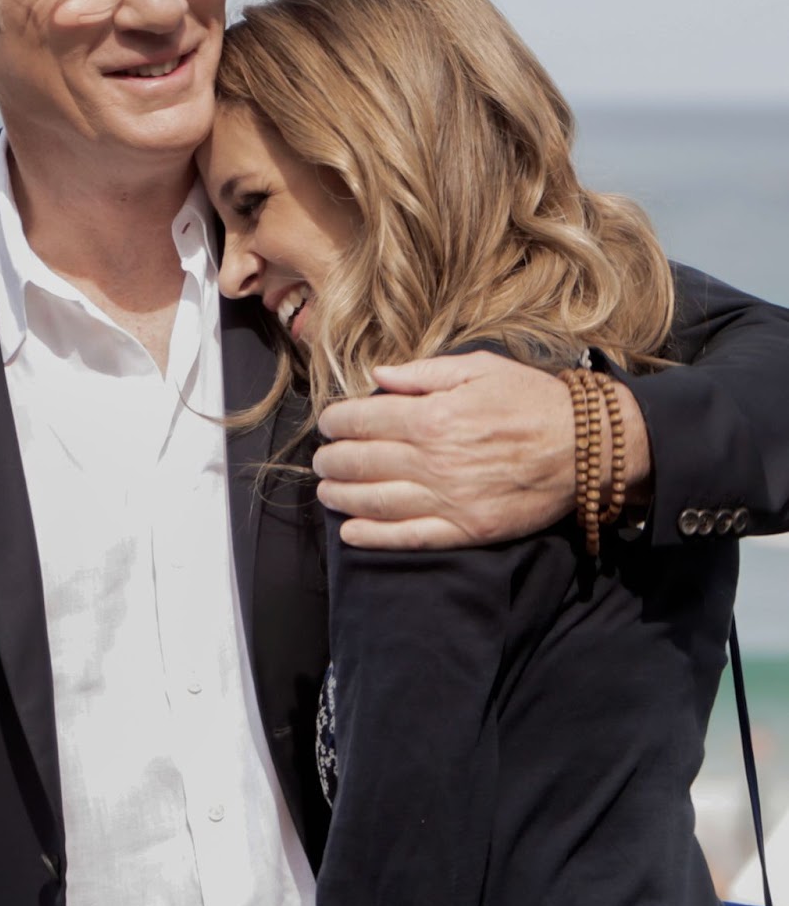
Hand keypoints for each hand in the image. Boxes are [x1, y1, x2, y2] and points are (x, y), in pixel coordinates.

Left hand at [313, 351, 651, 549]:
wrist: (584, 447)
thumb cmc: (531, 400)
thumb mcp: (478, 368)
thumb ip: (423, 373)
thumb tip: (377, 376)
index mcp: (432, 417)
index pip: (363, 420)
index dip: (336, 421)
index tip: (328, 423)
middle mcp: (432, 460)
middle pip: (361, 462)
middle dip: (332, 460)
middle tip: (322, 459)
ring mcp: (447, 499)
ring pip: (376, 501)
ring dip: (341, 496)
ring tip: (326, 490)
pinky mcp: (465, 529)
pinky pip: (409, 536)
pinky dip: (374, 536)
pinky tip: (350, 532)